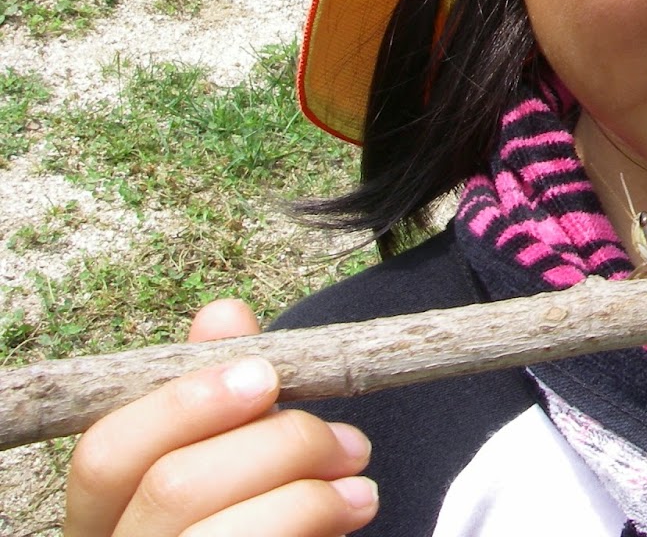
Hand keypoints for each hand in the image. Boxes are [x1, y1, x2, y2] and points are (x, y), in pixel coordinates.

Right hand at [64, 299, 378, 536]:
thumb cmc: (253, 512)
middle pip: (173, 487)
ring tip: (359, 477)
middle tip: (345, 438)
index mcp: (103, 517)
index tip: (267, 374)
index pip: (105, 454)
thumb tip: (223, 314)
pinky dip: (316, 518)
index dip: (184, 404)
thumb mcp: (235, 451)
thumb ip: (222, 392)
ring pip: (216, 533)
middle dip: (276, 443)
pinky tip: (354, 505)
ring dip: (308, 491)